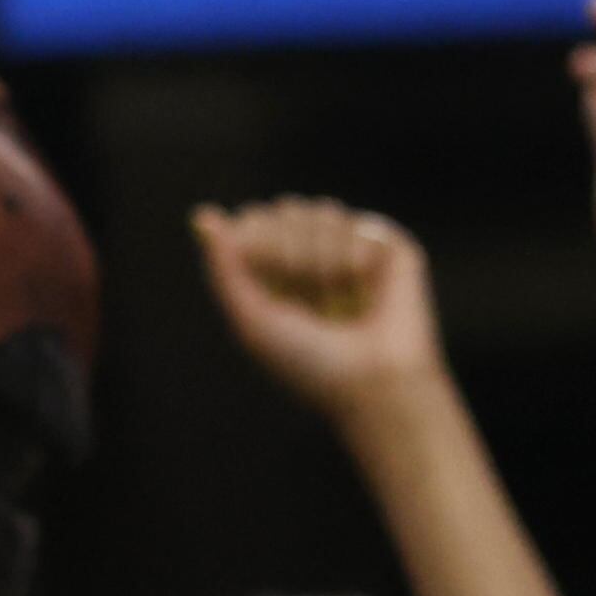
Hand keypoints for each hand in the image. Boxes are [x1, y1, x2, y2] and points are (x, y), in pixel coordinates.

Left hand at [194, 197, 442, 426]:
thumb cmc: (309, 365)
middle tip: (304, 300)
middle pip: (285, 209)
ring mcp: (357, 250)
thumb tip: (202, 215)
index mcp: (283, 273)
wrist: (371, 386)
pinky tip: (365, 291)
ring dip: (319, 259)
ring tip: (336, 300)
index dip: (255, 244)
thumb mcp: (251, 319)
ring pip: (321, 210)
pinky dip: (352, 262)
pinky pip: (358, 226)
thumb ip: (224, 267)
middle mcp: (320, 256)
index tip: (265, 286)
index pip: (255, 220)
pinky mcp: (393, 250)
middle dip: (286, 250)